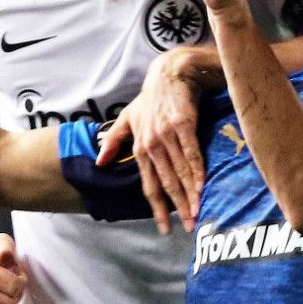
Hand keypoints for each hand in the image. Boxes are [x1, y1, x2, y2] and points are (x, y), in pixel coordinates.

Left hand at [97, 50, 207, 233]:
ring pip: (180, 171)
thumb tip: (99, 161)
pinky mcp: (184, 125)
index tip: (164, 229)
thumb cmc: (150, 98)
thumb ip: (114, 141)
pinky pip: (192, 153)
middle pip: (167, 183)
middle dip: (177, 208)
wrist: (169, 75)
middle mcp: (152, 144)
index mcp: (139, 148)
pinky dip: (198, 171)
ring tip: (198, 212)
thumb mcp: (127, 118)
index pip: (149, 185)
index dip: (157, 208)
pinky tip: (203, 186)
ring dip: (190, 194)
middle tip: (188, 228)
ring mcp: (168, 135)